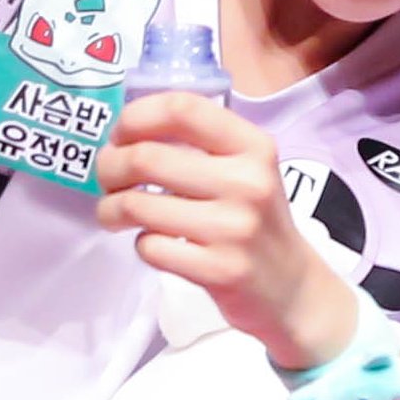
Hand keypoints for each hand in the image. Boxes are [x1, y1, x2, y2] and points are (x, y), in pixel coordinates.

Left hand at [93, 92, 361, 370]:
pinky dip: (140, 243)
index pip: (182, 109)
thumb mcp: (246, 170)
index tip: (120, 135)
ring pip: (137, 205)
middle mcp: (248, 182)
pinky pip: (149, 246)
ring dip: (111, 208)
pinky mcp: (220, 270)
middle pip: (146, 157)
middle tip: (107, 178)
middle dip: (109, 167)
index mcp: (253, 147)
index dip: (136, 117)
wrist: (292, 290)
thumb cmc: (255, 221)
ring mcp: (234, 229)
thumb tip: (125, 132)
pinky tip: (154, 243)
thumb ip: (198, 144)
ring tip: (115, 213)